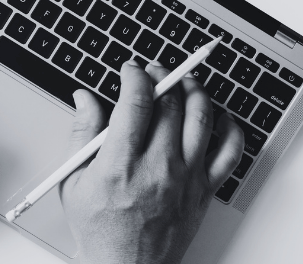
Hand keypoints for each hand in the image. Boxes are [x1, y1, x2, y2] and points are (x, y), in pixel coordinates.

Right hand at [60, 61, 244, 263]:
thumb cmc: (100, 231)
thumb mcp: (73, 182)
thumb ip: (80, 134)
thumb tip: (84, 99)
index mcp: (121, 165)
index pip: (137, 102)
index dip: (135, 76)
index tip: (131, 71)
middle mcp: (158, 168)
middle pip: (171, 104)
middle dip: (163, 76)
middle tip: (155, 72)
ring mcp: (186, 179)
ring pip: (201, 118)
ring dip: (195, 91)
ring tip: (185, 82)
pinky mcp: (204, 191)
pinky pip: (229, 152)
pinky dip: (229, 128)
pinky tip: (218, 117)